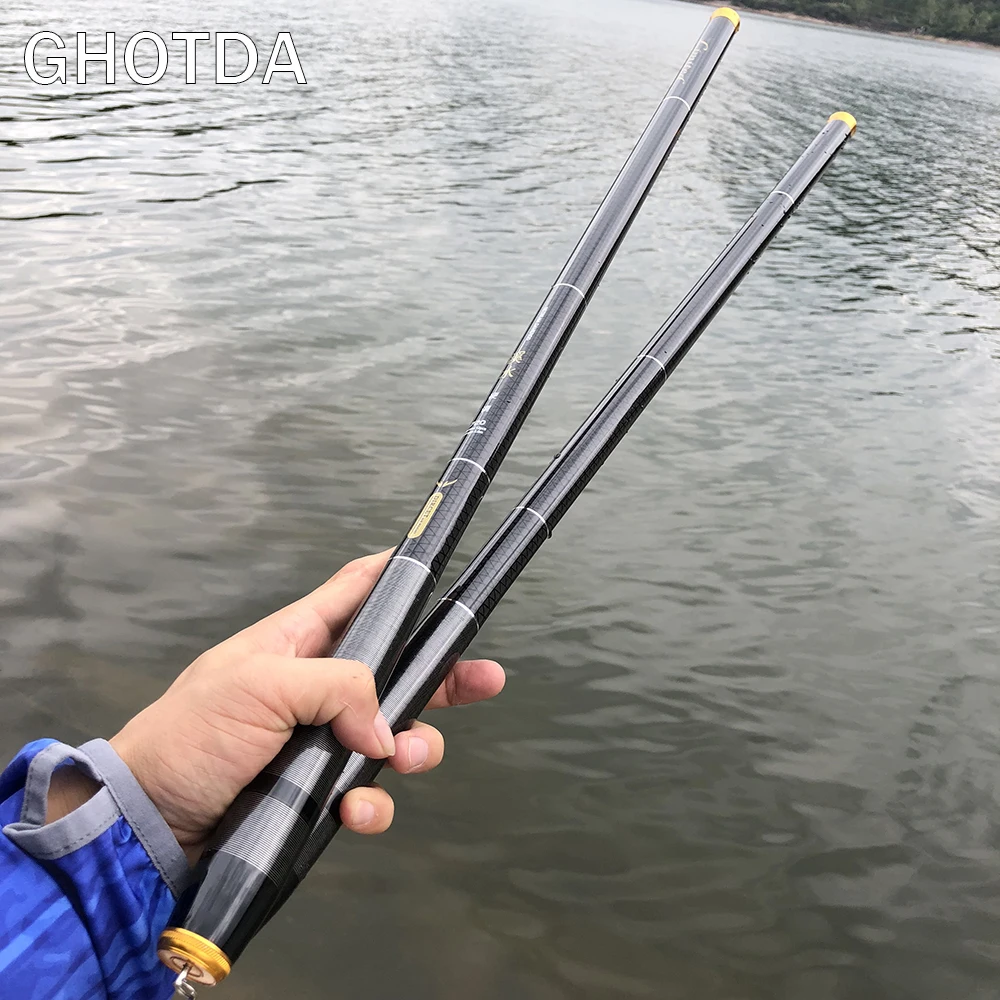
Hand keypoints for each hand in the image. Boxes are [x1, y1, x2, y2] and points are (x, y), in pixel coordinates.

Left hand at [107, 549, 504, 861]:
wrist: (150, 822)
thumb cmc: (188, 736)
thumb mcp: (260, 686)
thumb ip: (338, 687)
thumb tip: (386, 729)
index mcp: (298, 640)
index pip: (357, 591)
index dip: (397, 575)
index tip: (438, 567)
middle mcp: (317, 685)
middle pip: (398, 667)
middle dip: (443, 675)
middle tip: (485, 679)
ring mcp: (319, 738)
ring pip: (394, 734)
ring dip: (414, 749)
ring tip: (404, 761)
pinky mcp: (316, 788)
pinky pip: (367, 791)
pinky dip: (372, 803)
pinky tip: (355, 810)